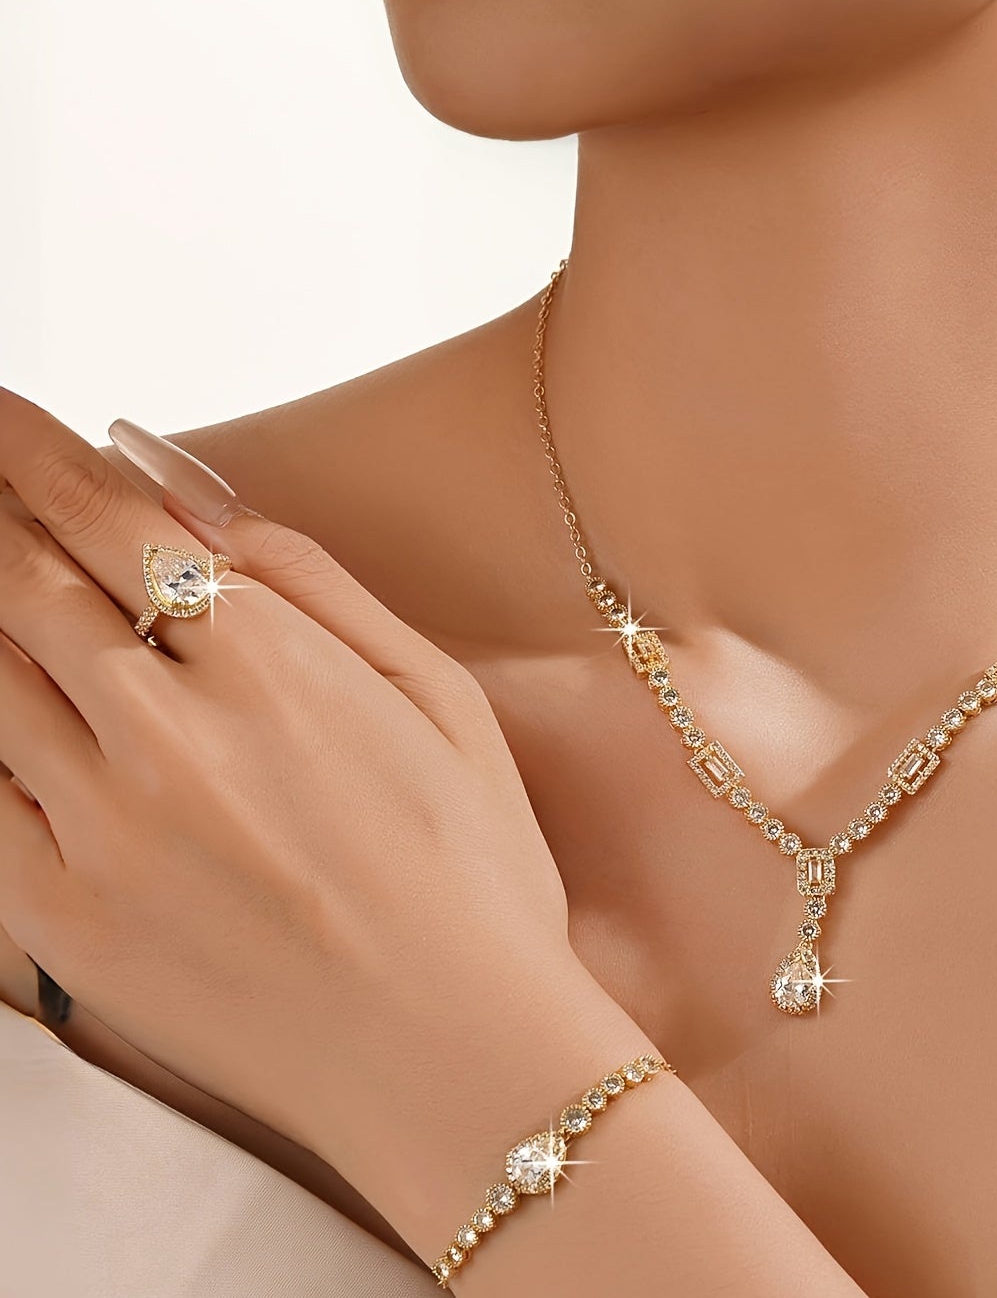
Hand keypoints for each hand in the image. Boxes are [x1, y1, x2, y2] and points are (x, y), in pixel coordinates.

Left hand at [0, 388, 577, 1170]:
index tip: (4, 417)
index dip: (42, 457)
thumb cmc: (472, 875)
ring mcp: (100, 827)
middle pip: (27, 582)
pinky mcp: (60, 918)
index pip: (116, 523)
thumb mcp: (440, 700)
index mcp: (271, 663)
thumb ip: (320, 587)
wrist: (451, 1057)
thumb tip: (208, 507)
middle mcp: (167, 731)